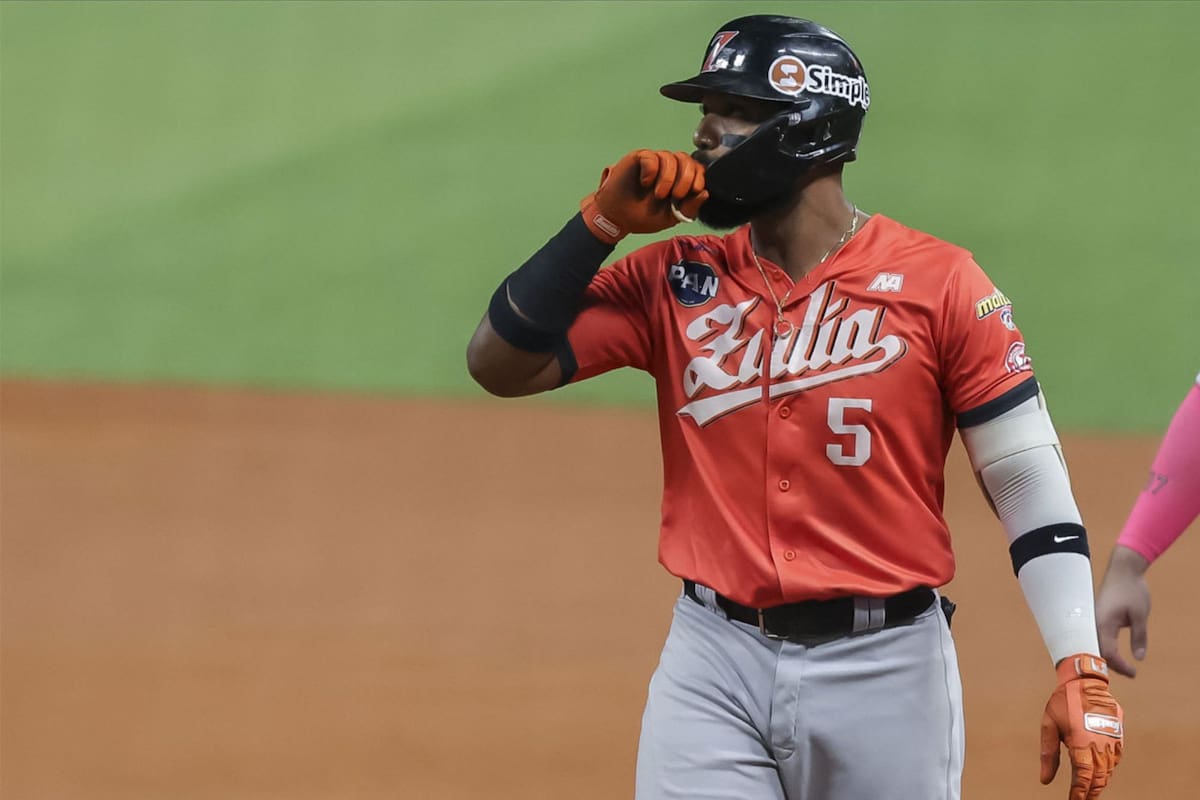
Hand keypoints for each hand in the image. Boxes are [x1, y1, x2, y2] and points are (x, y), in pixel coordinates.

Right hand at [580, 150, 707, 243]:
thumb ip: (689, 208)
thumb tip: (705, 193)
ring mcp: (653, 162)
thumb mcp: (670, 218)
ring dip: (668, 178)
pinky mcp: (639, 159)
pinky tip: (645, 183)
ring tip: (658, 194)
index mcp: (678, 180)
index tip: (695, 190)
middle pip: (685, 159)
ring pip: (670, 157)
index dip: (699, 176)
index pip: (696, 168)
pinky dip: (652, 171)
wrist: (617, 219)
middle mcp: (668, 168)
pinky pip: (651, 157)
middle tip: (676, 195)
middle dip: (686, 178)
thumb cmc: (642, 217)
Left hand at [1040, 654, 1123, 799]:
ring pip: (1109, 770)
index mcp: (1081, 743)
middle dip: (1091, 792)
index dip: (1080, 793)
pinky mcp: (1119, 734)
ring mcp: (1112, 739)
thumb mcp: (1048, 725)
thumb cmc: (1063, 702)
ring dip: (1101, 782)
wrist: (1086, 680)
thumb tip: (1044, 780)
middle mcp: (1100, 744)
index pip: (1083, 777)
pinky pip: (1116, 758)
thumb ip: (1048, 754)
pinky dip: (1109, 769)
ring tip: (1091, 791)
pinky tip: (1102, 773)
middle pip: (1099, 777)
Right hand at [1096, 545, 1150, 676]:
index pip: (1108, 653)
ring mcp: (1091, 620)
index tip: (1134, 673)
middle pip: (1097, 652)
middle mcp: (1092, 623)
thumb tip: (1139, 658)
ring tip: (1123, 665)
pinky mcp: (1094, 617)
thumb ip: (1139, 637)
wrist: (1122, 570)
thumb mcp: (1140, 615)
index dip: (1121, 666)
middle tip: (1130, 672)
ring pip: (1094, 645)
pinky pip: (1094, 637)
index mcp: (1103, 623)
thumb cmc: (1131, 590)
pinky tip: (1112, 652)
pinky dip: (1103, 648)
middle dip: (1111, 666)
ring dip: (1106, 657)